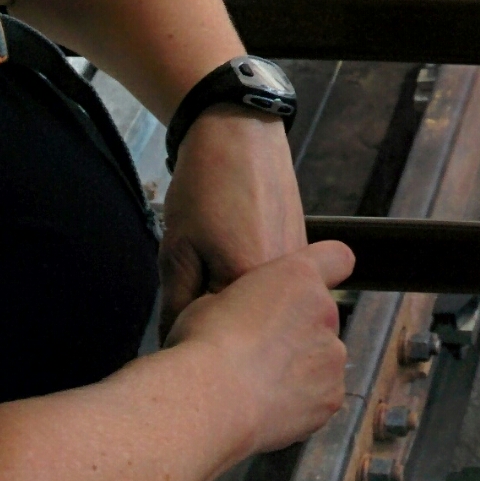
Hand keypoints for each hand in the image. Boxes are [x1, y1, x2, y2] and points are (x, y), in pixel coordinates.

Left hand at [160, 110, 307, 327]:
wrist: (240, 134)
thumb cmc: (204, 188)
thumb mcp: (177, 249)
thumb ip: (178, 305)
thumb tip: (177, 346)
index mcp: (250, 287)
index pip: (216, 338)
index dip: (191, 333)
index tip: (176, 324)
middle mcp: (287, 284)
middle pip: (246, 325)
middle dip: (218, 321)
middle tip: (194, 291)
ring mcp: (298, 267)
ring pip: (262, 307)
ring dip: (238, 302)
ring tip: (215, 264)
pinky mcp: (302, 251)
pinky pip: (276, 286)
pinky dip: (255, 284)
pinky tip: (235, 253)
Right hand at [167, 240, 354, 454]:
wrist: (210, 400)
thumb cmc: (202, 345)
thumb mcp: (210, 301)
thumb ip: (243, 300)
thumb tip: (237, 312)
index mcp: (298, 277)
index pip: (336, 258)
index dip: (326, 271)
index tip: (304, 291)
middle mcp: (325, 310)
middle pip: (322, 317)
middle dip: (300, 331)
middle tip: (261, 352)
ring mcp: (332, 354)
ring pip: (322, 358)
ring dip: (301, 367)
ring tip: (259, 384)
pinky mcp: (332, 395)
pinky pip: (321, 394)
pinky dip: (302, 401)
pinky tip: (269, 405)